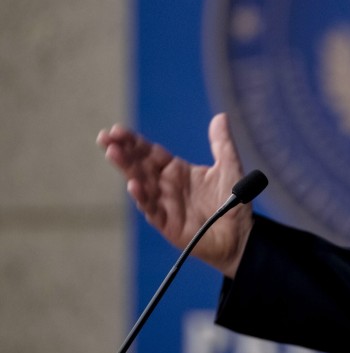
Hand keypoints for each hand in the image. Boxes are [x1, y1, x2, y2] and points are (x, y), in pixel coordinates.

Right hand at [97, 113, 251, 277]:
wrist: (241, 235)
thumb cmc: (233, 202)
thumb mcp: (230, 167)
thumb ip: (222, 144)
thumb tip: (221, 116)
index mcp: (177, 170)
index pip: (150, 152)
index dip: (133, 141)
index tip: (116, 130)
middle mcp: (166, 186)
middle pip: (139, 165)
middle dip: (122, 151)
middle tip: (105, 138)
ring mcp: (164, 205)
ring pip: (140, 184)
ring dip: (127, 169)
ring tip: (113, 153)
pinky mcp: (168, 224)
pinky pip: (152, 209)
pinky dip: (142, 197)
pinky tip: (134, 185)